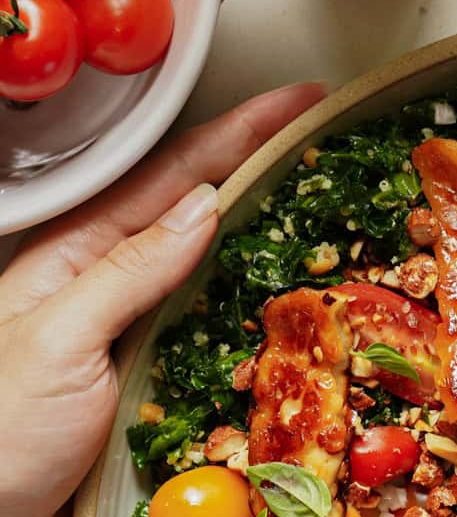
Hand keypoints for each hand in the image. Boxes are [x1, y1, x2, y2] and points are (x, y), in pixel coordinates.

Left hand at [0, 80, 325, 516]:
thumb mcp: (59, 337)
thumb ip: (129, 273)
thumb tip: (201, 210)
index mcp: (78, 264)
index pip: (172, 184)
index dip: (239, 139)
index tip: (299, 108)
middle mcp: (117, 301)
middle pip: (205, 232)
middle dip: (269, 193)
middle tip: (332, 168)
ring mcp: (144, 354)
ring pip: (224, 299)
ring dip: (278, 272)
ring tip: (336, 243)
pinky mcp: (164, 408)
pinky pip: (228, 368)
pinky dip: (268, 353)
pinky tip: (303, 344)